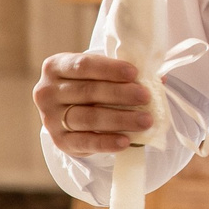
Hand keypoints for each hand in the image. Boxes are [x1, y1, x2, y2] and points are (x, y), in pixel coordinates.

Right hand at [35, 52, 150, 155]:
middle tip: (146, 97)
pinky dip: (107, 142)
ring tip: (146, 120)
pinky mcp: (59, 141)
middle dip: (120, 94)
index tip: (135, 73)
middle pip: (88, 92)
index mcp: (56, 66)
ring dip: (120, 119)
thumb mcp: (100, 75)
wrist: (69, 113)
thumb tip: (160, 80)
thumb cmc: (90, 86)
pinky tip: (126, 141)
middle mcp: (47, 91)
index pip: (83, 65)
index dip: (110, 69)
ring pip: (88, 118)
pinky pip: (85, 142)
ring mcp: (50, 118)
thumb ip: (123, 74)